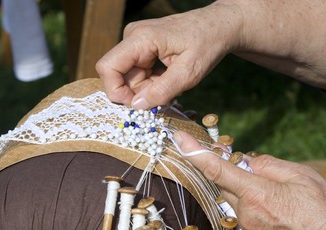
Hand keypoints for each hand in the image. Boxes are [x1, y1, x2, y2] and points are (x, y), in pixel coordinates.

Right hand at [96, 1, 241, 107]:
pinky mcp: (143, 48)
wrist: (218, 26)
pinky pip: (138, 72)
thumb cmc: (207, 44)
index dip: (116, 91)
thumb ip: (162, 91)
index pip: (108, 67)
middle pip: (119, 75)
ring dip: (148, 88)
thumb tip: (137, 106)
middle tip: (165, 95)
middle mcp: (133, 37)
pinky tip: (169, 78)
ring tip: (172, 84)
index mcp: (141, 38)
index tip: (138, 105)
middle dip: (139, 92)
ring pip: (130, 77)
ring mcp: (137, 42)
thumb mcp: (189, 73)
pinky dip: (152, 82)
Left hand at [173, 131, 325, 229]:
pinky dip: (255, 209)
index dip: (194, 152)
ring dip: (248, 193)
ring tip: (280, 199)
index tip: (179, 140)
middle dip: (233, 174)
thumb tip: (248, 160)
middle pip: (224, 186)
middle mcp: (247, 215)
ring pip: (236, 203)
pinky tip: (279, 213)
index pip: (216, 169)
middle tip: (253, 170)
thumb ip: (269, 165)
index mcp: (257, 194)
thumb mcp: (303, 176)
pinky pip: (246, 219)